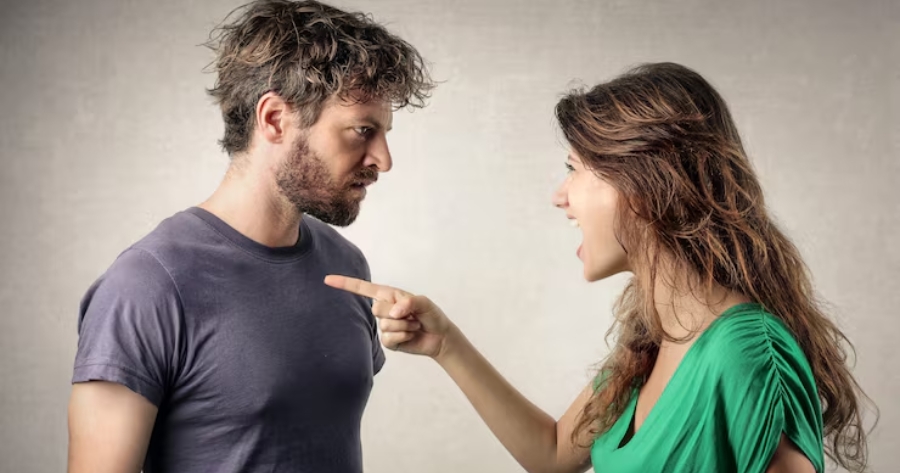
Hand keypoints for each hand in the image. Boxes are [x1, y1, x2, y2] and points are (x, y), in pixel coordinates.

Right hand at [323, 275, 455, 358]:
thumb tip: (393, 312)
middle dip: (397, 312)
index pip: (363, 288)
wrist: (439, 336)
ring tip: (414, 325)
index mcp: (389, 295)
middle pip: (377, 309)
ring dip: (405, 325)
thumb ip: (409, 302)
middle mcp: (384, 309)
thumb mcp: (424, 303)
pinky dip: (403, 336)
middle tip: (412, 315)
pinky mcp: (389, 341)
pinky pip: (389, 338)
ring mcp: (385, 326)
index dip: (345, 284)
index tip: (327, 280)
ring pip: (385, 325)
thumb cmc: (431, 315)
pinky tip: (411, 335)